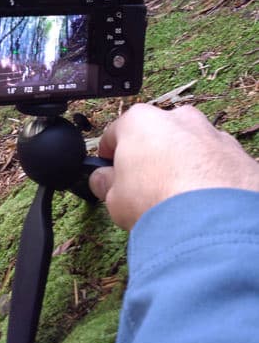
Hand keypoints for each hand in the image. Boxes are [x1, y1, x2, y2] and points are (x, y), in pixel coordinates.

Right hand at [89, 104, 258, 229]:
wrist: (212, 223)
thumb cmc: (158, 200)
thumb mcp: (113, 197)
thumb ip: (105, 183)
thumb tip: (102, 180)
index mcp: (140, 121)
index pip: (114, 133)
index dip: (109, 155)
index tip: (108, 172)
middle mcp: (177, 119)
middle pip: (156, 136)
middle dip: (150, 157)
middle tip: (144, 188)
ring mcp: (212, 134)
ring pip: (190, 147)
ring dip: (183, 166)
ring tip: (178, 200)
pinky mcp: (239, 154)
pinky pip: (218, 164)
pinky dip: (211, 179)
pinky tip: (204, 204)